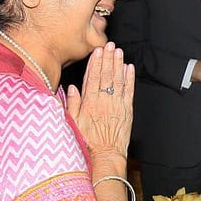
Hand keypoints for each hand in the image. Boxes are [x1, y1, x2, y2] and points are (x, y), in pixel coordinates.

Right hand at [67, 42, 134, 163]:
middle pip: (106, 75)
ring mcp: (117, 105)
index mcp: (89, 103)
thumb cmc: (89, 141)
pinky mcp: (128, 110)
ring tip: (119, 52)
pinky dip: (129, 79)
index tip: (97, 51)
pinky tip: (129, 68)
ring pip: (117, 80)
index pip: (92, 78)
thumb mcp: (74, 124)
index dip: (95, 63)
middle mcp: (103, 101)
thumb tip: (71, 88)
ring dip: (118, 64)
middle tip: (110, 45)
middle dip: (108, 59)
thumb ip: (72, 105)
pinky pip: (129, 91)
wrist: (106, 155)